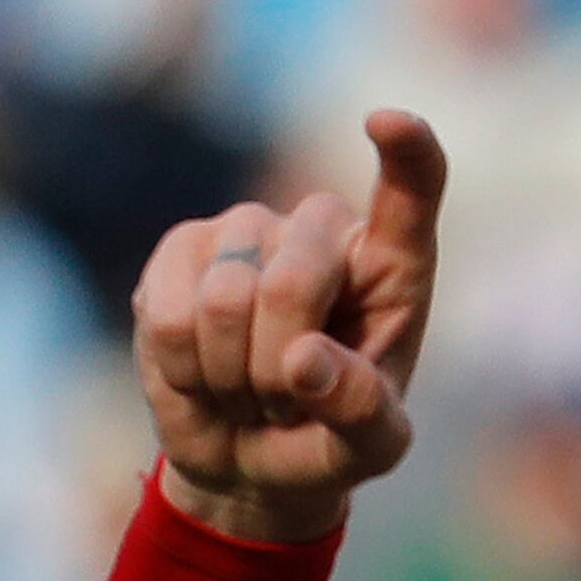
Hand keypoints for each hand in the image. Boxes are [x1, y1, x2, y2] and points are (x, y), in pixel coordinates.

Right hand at [134, 110, 449, 544]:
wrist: (248, 457)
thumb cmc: (329, 441)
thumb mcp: (372, 448)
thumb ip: (361, 412)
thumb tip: (302, 359)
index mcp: (390, 267)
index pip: (410, 195)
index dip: (407, 155)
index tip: (391, 123)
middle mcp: (320, 232)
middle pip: (294, 281)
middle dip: (282, 368)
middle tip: (288, 402)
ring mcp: (246, 231)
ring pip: (227, 301)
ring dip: (235, 376)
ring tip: (249, 390)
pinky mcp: (180, 252)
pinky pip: (171, 316)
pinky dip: (188, 369)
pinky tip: (203, 373)